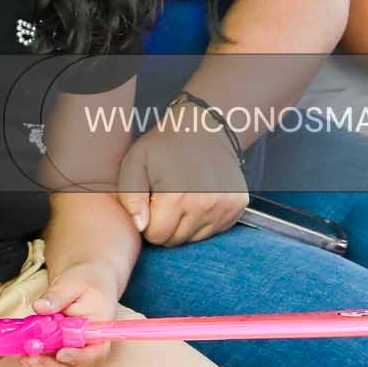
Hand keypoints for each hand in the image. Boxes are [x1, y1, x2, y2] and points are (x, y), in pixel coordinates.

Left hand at [20, 264, 120, 366]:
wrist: (86, 283)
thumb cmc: (85, 281)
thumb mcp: (72, 282)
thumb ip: (57, 295)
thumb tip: (39, 306)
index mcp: (100, 332)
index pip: (95, 354)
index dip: (78, 358)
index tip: (60, 354)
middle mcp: (93, 349)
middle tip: (30, 358)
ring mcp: (80, 356)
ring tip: (25, 359)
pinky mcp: (67, 358)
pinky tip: (27, 361)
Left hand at [116, 119, 248, 247]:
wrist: (205, 126)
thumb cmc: (165, 145)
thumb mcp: (135, 163)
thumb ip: (130, 198)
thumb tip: (140, 227)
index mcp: (176, 196)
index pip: (156, 236)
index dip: (148, 223)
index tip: (150, 204)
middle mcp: (204, 206)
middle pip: (176, 240)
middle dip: (166, 225)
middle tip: (165, 200)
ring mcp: (224, 207)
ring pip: (194, 238)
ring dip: (184, 224)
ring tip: (181, 198)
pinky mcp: (237, 207)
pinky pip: (213, 230)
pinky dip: (203, 220)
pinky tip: (198, 198)